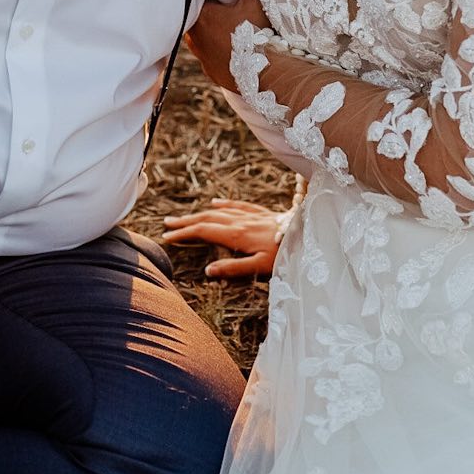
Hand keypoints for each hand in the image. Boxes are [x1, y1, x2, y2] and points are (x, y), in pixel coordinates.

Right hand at [163, 198, 286, 279]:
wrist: (306, 234)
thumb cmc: (284, 254)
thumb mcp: (259, 267)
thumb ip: (233, 268)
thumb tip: (208, 271)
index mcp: (236, 236)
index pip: (203, 231)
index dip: (184, 233)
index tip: (168, 237)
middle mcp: (240, 222)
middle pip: (206, 219)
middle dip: (185, 222)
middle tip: (166, 224)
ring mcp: (250, 216)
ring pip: (218, 211)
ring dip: (198, 213)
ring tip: (183, 217)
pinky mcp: (260, 213)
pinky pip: (237, 205)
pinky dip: (223, 204)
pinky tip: (215, 203)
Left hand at [188, 0, 269, 90]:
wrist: (268, 77)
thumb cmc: (258, 36)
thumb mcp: (254, 0)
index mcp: (202, 19)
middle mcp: (196, 40)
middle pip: (195, 17)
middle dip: (207, 9)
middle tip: (221, 0)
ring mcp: (204, 59)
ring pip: (200, 38)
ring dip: (211, 30)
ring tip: (226, 22)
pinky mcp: (213, 73)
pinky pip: (211, 56)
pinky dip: (218, 50)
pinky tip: (231, 46)